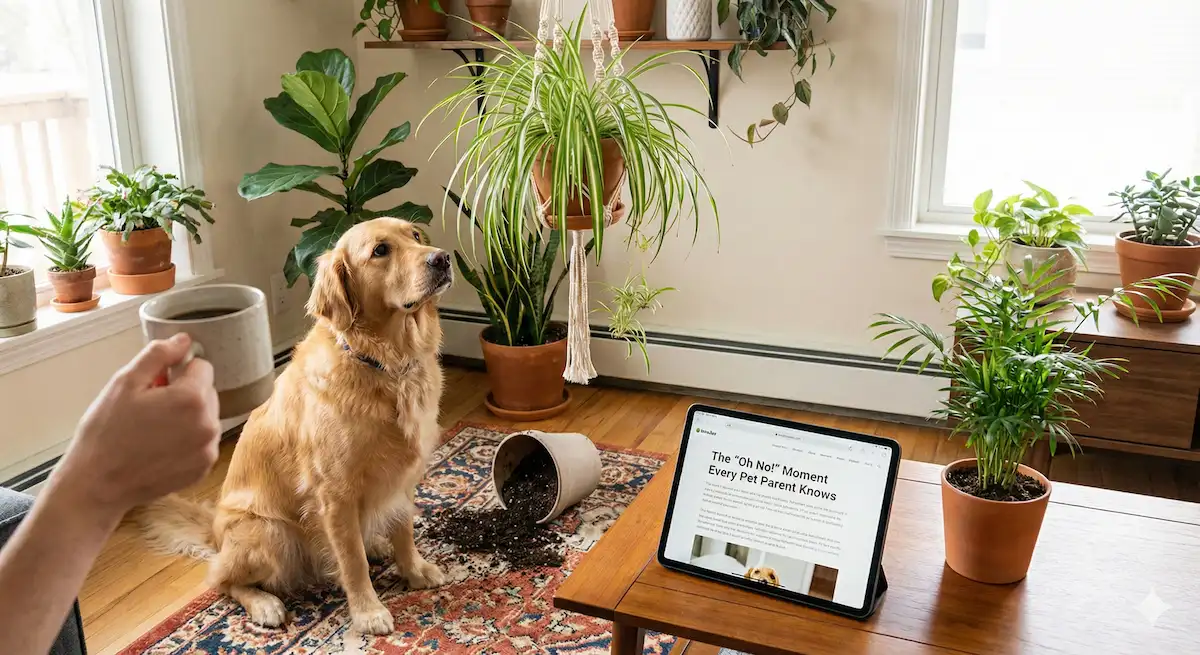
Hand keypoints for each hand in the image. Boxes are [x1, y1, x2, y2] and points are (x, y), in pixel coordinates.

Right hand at [52, 333, 220, 518]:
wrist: (97, 484)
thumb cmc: (106, 431)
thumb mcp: (125, 383)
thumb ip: (158, 355)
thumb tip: (184, 339)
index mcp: (192, 398)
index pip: (202, 366)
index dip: (178, 371)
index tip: (157, 385)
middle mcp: (209, 424)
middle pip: (207, 392)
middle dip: (184, 393)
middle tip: (151, 408)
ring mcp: (209, 449)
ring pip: (206, 416)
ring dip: (188, 417)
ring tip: (154, 429)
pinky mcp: (205, 467)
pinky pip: (204, 441)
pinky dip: (188, 440)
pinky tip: (161, 447)